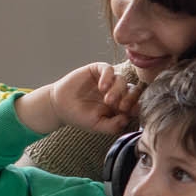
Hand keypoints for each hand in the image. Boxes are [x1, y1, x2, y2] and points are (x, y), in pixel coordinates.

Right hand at [17, 62, 138, 137]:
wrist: (59, 106)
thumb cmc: (79, 117)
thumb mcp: (97, 125)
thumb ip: (112, 126)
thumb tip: (126, 119)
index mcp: (120, 105)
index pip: (136, 102)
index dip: (136, 106)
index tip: (129, 112)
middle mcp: (117, 91)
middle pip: (133, 90)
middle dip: (130, 98)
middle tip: (122, 106)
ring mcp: (108, 80)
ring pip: (122, 80)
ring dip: (118, 90)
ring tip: (107, 100)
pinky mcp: (97, 70)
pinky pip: (108, 69)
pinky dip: (108, 77)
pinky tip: (101, 87)